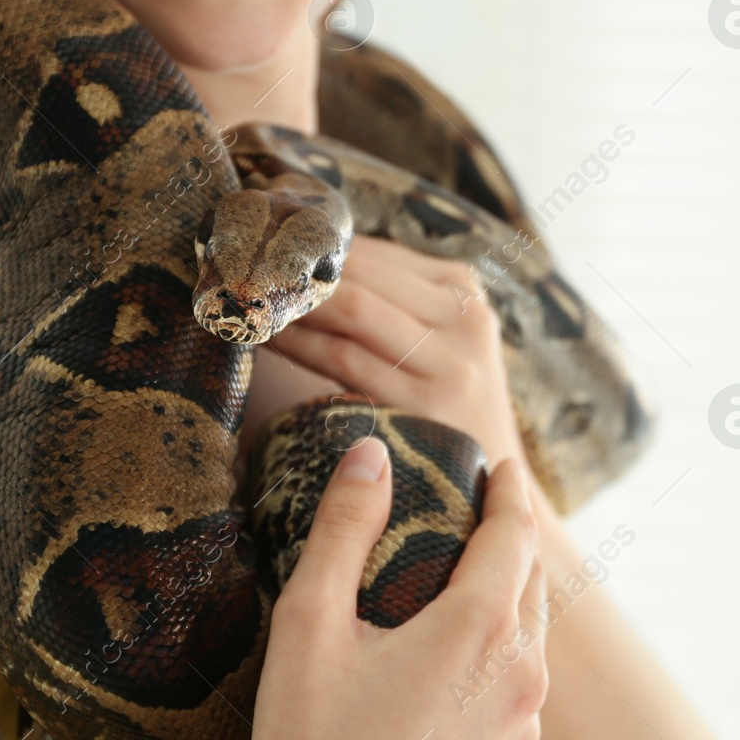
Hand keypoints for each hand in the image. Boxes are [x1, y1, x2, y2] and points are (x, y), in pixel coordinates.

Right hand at [252, 440, 547, 739]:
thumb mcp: (310, 626)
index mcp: (480, 629)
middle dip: (512, 535)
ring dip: (510, 589)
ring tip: (472, 567)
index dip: (510, 491)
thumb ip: (343, 531)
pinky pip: (520, 677)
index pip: (515, 534)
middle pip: (531, 579)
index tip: (503, 465)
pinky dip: (502, 640)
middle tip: (485, 505)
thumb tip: (369, 455)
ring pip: (531, 631)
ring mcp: (522, 721)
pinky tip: (462, 644)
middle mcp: (519, 673)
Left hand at [268, 236, 530, 481]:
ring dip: (292, 301)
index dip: (314, 245)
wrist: (496, 494)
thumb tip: (302, 262)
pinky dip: (298, 342)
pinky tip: (266, 337)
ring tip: (246, 298)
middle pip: (364, 274)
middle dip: (299, 267)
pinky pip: (345, 359)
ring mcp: (452, 362)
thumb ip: (390, 304)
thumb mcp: (439, 344)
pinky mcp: (426, 404)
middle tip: (243, 265)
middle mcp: (467, 318)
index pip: (376, 252)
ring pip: (353, 310)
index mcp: (466, 292)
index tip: (264, 245)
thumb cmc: (446, 412)